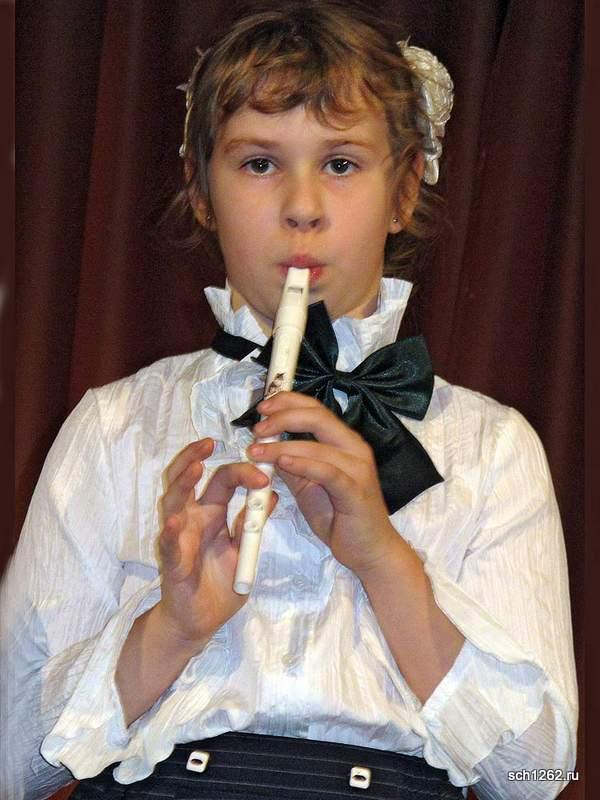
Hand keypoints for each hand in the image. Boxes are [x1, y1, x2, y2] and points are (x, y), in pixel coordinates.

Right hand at [157, 438, 276, 645]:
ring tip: (195, 468)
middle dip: (194, 457)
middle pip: (187, 478)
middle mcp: (191, 519)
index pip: (222, 480)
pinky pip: (168, 545)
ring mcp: (178, 538)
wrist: (200, 622)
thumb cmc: (219, 583)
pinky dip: (170, 532)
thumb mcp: (244, 550)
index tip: (265, 471)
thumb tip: (272, 495)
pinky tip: (175, 521)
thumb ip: (253, 524)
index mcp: (211, 513)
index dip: (242, 471)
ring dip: (182, 483)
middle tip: (209, 442)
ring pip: (173, 502)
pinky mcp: (172, 563)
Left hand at [247, 392, 396, 575]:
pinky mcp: (355, 490)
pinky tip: (282, 462)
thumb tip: (264, 445)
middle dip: (282, 417)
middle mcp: (354, 448)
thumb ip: (291, 463)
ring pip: (317, 445)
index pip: (316, 409)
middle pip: (317, 417)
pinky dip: (303, 464)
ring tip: (257, 451)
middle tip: (257, 428)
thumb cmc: (340, 516)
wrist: (369, 550)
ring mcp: (358, 468)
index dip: (288, 402)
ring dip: (281, 445)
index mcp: (344, 441)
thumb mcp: (307, 485)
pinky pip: (327, 471)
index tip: (263, 407)